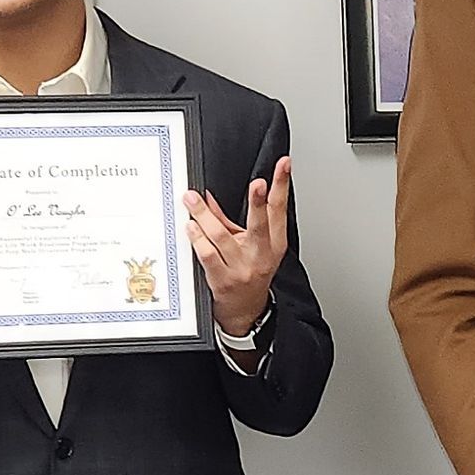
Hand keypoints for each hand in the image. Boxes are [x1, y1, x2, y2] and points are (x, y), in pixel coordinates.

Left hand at [185, 154, 289, 336]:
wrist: (245, 310)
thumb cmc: (249, 273)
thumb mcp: (248, 244)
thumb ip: (228, 219)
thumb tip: (208, 197)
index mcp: (274, 242)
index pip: (279, 208)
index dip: (282, 185)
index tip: (284, 165)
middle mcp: (261, 255)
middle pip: (261, 224)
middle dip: (260, 203)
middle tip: (257, 184)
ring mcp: (242, 268)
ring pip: (223, 236)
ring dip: (205, 215)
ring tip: (192, 199)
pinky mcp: (223, 279)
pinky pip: (207, 255)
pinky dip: (197, 238)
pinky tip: (191, 227)